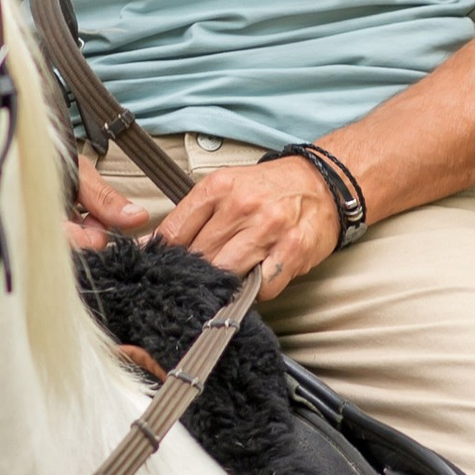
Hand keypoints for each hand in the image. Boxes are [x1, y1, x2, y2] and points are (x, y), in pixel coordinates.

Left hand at [70, 152, 341, 292]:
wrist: (323, 183)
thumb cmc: (269, 189)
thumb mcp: (226, 188)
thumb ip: (190, 216)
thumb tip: (151, 244)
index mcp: (219, 188)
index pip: (175, 231)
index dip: (163, 256)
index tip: (159, 269)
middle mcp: (242, 207)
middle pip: (199, 256)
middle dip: (193, 273)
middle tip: (192, 282)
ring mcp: (269, 229)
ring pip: (227, 273)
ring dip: (221, 284)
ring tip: (222, 285)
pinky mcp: (293, 251)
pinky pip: (263, 287)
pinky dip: (255, 291)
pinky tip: (255, 281)